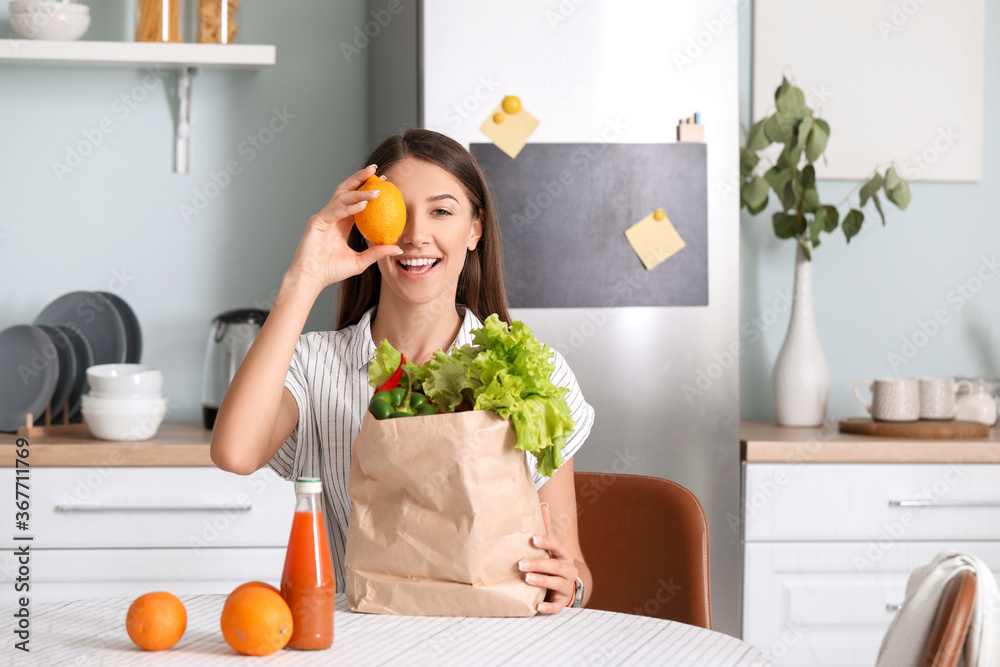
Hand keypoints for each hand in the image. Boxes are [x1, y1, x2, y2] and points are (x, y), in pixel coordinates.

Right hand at [286, 165, 400, 292]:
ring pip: (342, 198)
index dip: (368, 189)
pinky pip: (336, 211)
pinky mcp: (316, 222)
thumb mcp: (360, 261)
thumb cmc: (332, 271)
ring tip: (377, 190)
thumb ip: (377, 252)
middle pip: (346, 190)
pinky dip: (349, 207)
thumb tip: (398, 248)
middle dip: (360, 178)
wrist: (312, 279)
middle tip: (377, 170)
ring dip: (359, 192)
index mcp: (342, 222)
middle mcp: (332, 216)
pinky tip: (363, 205)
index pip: (356, 200)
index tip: (385, 183)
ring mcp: (323, 217)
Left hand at [519, 502, 578, 613]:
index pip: (556, 546)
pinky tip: (537, 606)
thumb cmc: (553, 562)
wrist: (566, 586)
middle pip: (554, 566)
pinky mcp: (562, 601)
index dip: (545, 542)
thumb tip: (542, 503)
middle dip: (538, 564)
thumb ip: (546, 528)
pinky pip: (557, 606)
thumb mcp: (551, 546)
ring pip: (556, 583)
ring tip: (526, 579)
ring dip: (541, 581)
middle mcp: (567, 569)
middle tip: (520, 564)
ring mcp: (566, 586)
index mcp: (563, 554)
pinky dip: (548, 607)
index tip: (532, 539)